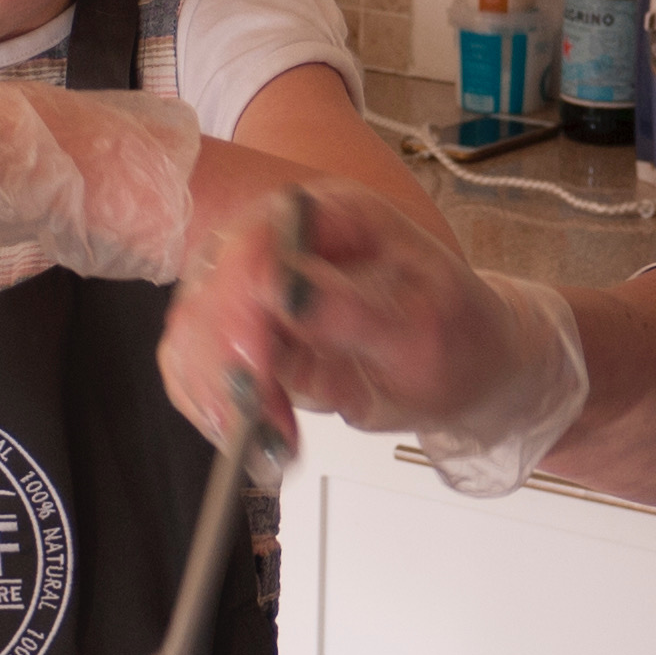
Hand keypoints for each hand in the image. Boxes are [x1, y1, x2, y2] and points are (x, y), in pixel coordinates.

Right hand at [160, 184, 589, 496]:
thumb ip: (350, 308)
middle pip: (210, 289)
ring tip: (270, 439)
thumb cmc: (456, 335)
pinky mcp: (241, 334)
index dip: (242, 302)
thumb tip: (282, 290)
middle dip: (226, 365)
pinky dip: (210, 406)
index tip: (259, 368)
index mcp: (333, 216)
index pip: (258, 241)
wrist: (464, 364)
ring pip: (191, 332)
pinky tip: (250, 431)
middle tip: (263, 422)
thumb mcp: (421, 326)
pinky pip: (194, 366)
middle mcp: (282, 241)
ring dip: (216, 395)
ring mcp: (253, 287)